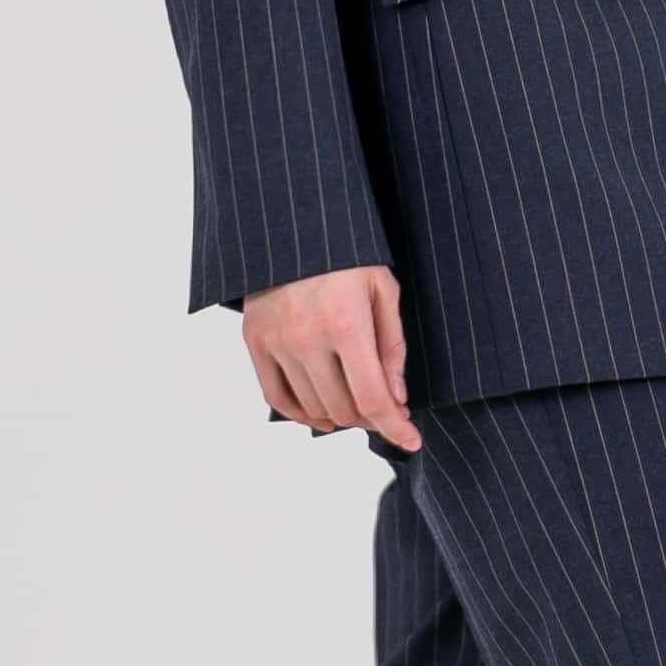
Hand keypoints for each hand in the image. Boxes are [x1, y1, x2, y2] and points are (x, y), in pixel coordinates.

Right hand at [242, 263, 421, 448]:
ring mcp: (276, 341)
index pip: (372, 398)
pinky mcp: (254, 340)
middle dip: (371, 417)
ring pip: (312, 409)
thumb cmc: (347, 255)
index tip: (411, 440)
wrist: (291, 224)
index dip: (395, 427)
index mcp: (346, 324)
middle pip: (344, 409)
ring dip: (340, 416)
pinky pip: (276, 397)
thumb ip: (392, 346)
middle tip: (385, 406)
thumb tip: (396, 398)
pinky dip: (302, 414)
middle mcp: (306, 338)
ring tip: (356, 403)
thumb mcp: (383, 289)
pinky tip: (321, 413)